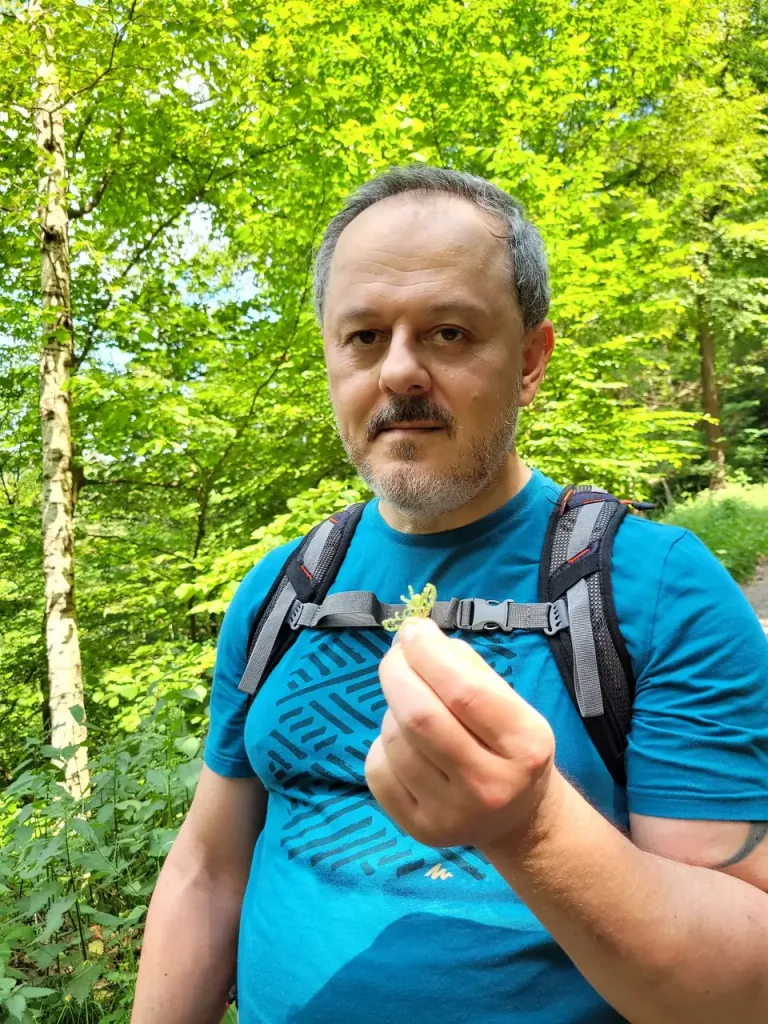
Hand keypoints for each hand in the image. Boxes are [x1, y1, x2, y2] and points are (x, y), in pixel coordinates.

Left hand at [365, 616, 558, 852]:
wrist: (518, 818)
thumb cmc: (509, 745)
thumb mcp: (511, 702)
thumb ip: (467, 667)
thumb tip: (416, 638)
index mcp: (524, 745)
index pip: (465, 692)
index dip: (428, 654)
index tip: (413, 630)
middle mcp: (490, 786)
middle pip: (420, 718)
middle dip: (397, 672)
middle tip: (396, 654)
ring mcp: (451, 815)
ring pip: (394, 741)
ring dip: (393, 709)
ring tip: (412, 705)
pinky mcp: (419, 830)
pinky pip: (377, 770)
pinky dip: (382, 743)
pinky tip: (404, 743)